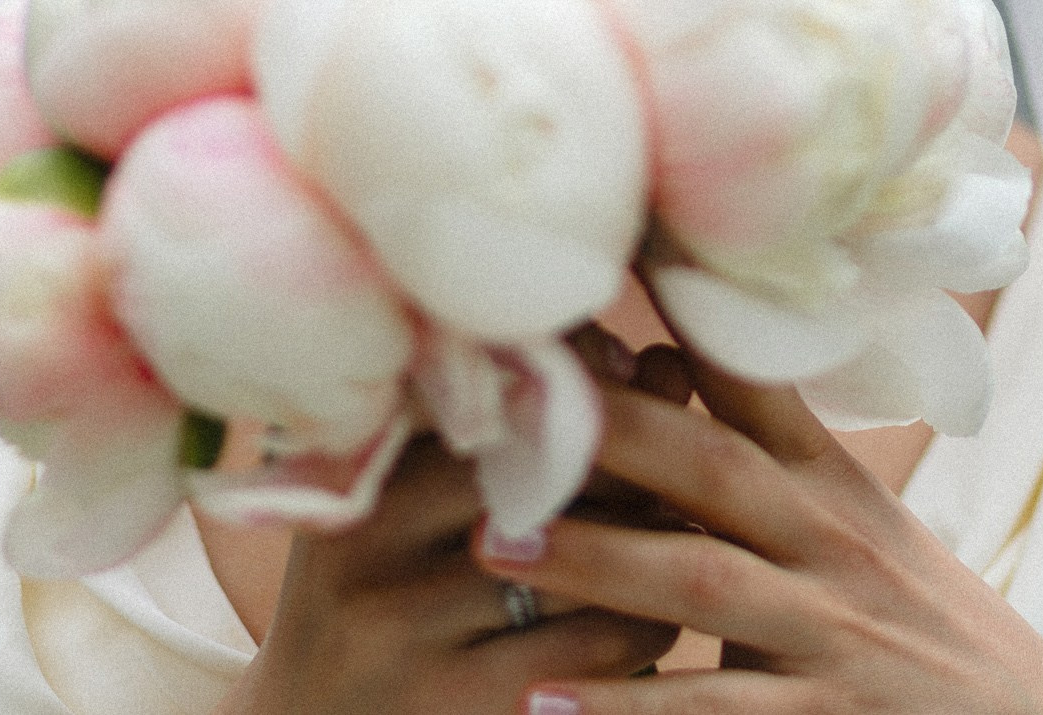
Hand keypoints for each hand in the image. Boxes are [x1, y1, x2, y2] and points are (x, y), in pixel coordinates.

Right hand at [221, 404, 679, 713]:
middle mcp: (365, 549)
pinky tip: (652, 616)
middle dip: (634, 468)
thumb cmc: (389, 604)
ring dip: (656, 545)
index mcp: (355, 476)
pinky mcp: (457, 708)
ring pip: (584, 559)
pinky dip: (645, 625)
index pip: (501, 402)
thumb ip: (524, 432)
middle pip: (544, 475)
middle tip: (688, 471)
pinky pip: (596, 646)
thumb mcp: (419, 510)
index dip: (588, 391)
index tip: (638, 387)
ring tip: (682, 535)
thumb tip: (663, 361)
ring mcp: (404, 636)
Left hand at [475, 346, 1042, 714]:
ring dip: (592, 560)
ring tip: (492, 545)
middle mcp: (833, 546)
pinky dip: (629, 710)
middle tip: (503, 413)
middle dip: (606, 433)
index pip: (751, 384)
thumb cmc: (933, 643)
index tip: (599, 256)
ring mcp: (833, 633)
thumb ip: (774, 470)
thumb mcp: (867, 539)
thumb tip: (669, 376)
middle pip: (710, 466)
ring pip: (700, 582)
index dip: (679, 316)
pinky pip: (716, 714)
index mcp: (834, 491)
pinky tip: (546, 706)